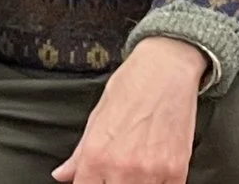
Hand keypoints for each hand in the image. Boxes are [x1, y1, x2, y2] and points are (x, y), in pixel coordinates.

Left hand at [52, 35, 203, 183]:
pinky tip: (154, 173)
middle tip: (115, 173)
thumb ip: (79, 154)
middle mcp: (122, 167)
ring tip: (136, 170)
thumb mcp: (97, 116)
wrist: (167, 67)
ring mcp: (151, 172)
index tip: (95, 180)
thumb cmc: (132, 85)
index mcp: (96, 154)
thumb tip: (62, 175)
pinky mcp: (176, 172)